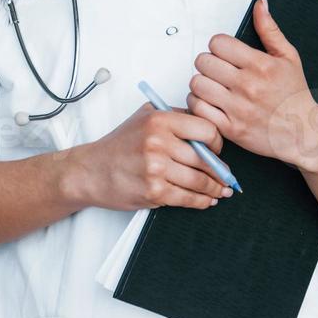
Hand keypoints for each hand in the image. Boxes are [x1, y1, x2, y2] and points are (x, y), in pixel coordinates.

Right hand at [69, 102, 233, 210]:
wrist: (90, 171)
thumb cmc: (119, 144)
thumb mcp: (145, 116)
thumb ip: (175, 116)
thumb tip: (208, 125)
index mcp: (160, 120)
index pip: (206, 129)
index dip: (217, 141)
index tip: (218, 149)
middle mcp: (158, 142)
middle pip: (205, 158)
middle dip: (221, 170)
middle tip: (228, 175)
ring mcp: (156, 168)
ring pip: (199, 180)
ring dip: (216, 188)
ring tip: (223, 189)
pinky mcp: (153, 191)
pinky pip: (187, 198)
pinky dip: (202, 201)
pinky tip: (208, 200)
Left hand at [187, 0, 317, 170]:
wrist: (303, 132)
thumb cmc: (294, 95)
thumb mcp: (288, 56)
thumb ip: (269, 29)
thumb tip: (260, 3)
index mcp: (260, 65)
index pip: (218, 43)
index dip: (219, 46)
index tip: (225, 53)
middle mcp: (247, 86)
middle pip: (204, 62)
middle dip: (209, 63)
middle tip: (218, 70)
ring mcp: (237, 108)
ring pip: (197, 85)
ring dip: (201, 83)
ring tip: (213, 86)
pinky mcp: (230, 128)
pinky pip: (199, 109)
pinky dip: (200, 104)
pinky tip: (211, 102)